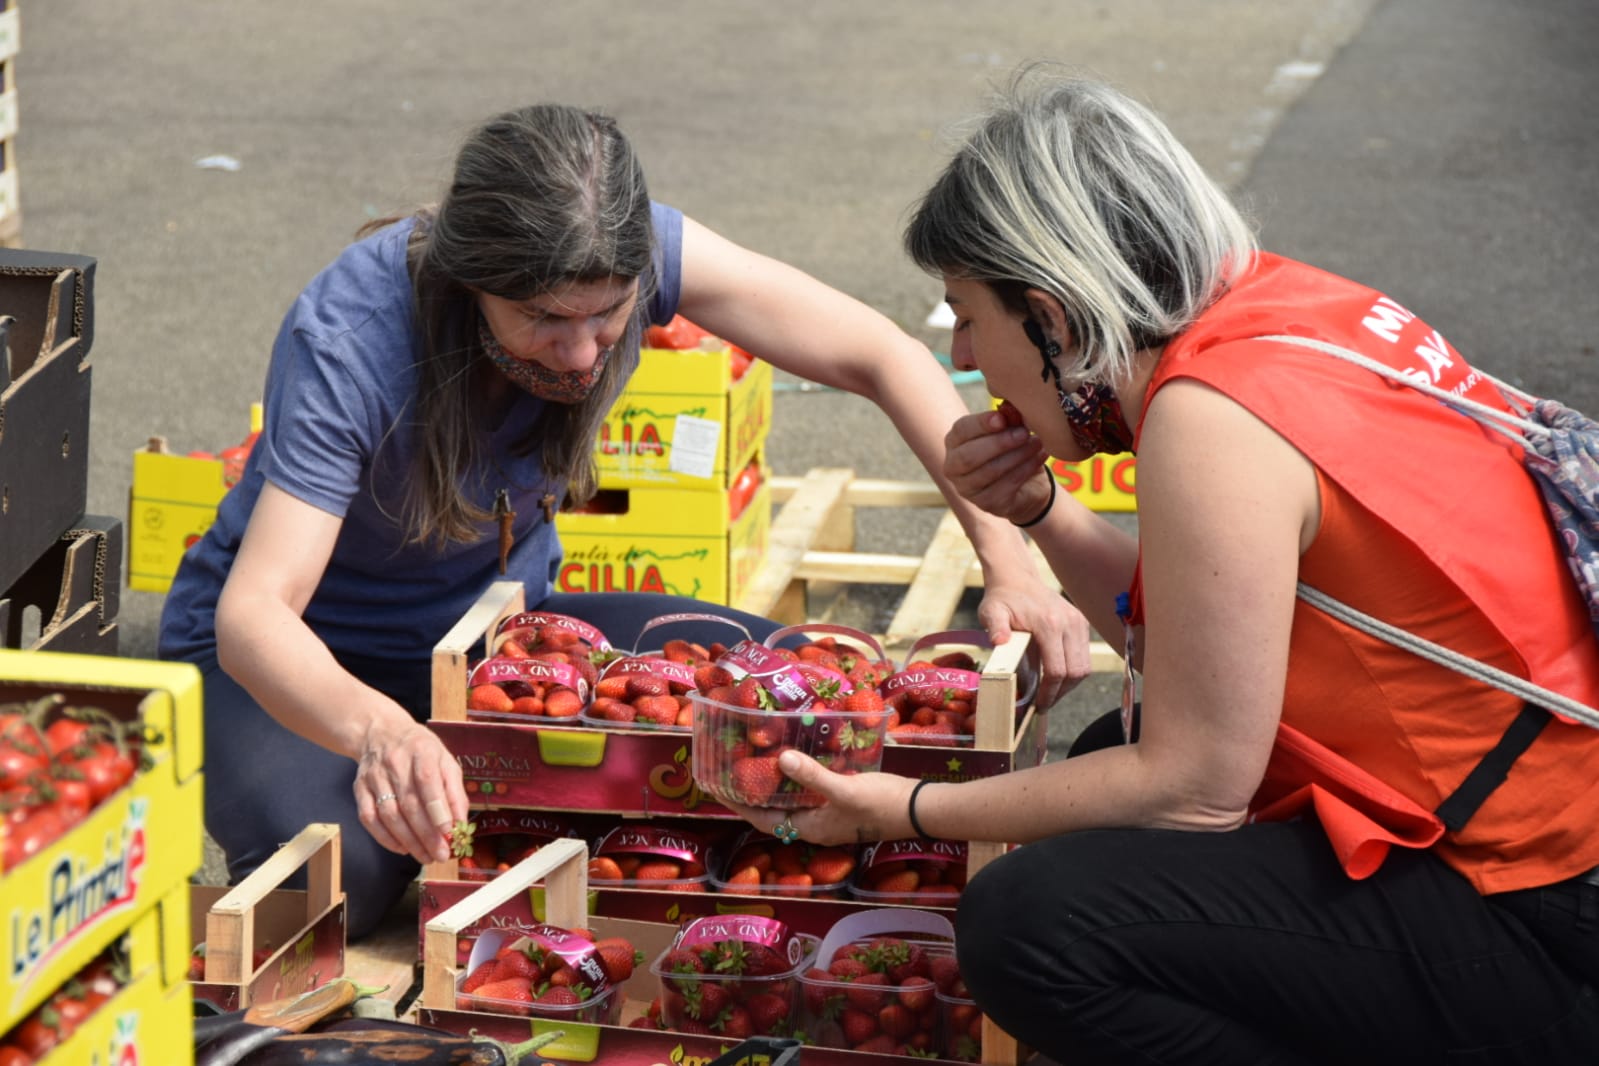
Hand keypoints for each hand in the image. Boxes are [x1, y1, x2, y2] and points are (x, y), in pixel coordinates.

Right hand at [354, 714, 468, 862]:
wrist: (381, 733)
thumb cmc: (421, 751)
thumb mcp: (445, 761)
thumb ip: (455, 792)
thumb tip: (460, 824)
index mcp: (421, 750)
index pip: (428, 781)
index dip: (438, 809)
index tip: (449, 833)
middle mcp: (396, 762)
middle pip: (409, 804)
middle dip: (426, 835)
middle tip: (440, 855)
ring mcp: (374, 776)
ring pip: (389, 814)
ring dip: (408, 841)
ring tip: (425, 856)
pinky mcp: (360, 788)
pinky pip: (369, 818)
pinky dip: (385, 838)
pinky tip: (402, 848)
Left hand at [718, 751, 919, 846]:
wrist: (919, 809)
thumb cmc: (881, 803)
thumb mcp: (844, 788)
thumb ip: (812, 775)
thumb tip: (780, 759)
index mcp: (809, 827)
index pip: (762, 819)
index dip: (738, 805)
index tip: (715, 787)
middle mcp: (815, 825)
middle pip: (773, 811)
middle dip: (752, 793)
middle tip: (731, 768)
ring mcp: (829, 814)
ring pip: (791, 800)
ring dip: (774, 784)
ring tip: (756, 759)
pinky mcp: (842, 802)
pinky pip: (809, 791)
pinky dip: (797, 777)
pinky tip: (796, 757)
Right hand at [943, 407, 1052, 524]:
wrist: (1028, 483)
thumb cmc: (1012, 450)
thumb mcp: (1009, 431)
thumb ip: (1007, 421)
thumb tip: (1010, 413)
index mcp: (954, 443)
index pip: (961, 431)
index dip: (981, 424)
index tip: (1002, 418)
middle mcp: (953, 468)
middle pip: (969, 456)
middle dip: (998, 443)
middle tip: (1024, 433)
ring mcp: (967, 489)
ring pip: (990, 471)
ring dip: (1017, 455)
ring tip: (1037, 443)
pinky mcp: (986, 504)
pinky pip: (1006, 485)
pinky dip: (1026, 469)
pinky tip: (1039, 457)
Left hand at [978, 580, 1093, 710]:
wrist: (1017, 579)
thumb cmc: (1002, 599)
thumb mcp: (991, 612)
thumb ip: (995, 627)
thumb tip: (999, 642)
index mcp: (1049, 623)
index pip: (1057, 670)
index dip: (1049, 693)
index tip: (1038, 705)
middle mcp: (1069, 623)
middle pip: (1075, 672)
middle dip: (1060, 693)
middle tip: (1044, 704)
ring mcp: (1079, 623)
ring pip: (1084, 667)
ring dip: (1069, 686)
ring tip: (1050, 694)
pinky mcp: (1081, 624)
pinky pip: (1084, 657)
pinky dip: (1073, 672)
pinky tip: (1056, 678)